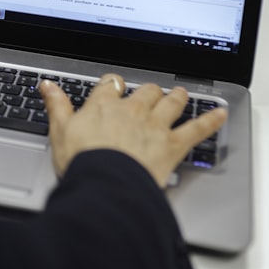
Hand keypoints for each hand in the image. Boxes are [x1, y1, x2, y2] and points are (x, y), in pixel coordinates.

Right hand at [40, 74, 227, 187]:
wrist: (106, 184)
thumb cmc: (82, 161)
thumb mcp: (59, 131)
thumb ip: (56, 105)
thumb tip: (47, 85)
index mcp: (104, 105)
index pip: (111, 85)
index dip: (114, 85)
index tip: (115, 86)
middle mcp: (133, 110)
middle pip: (146, 90)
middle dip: (150, 90)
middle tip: (153, 92)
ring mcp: (155, 126)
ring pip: (171, 102)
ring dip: (178, 97)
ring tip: (182, 94)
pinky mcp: (173, 145)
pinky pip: (197, 129)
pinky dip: (211, 120)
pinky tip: (221, 113)